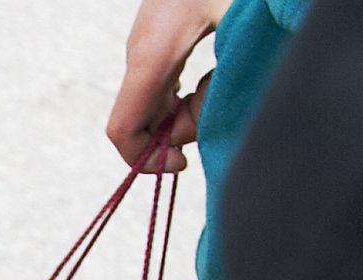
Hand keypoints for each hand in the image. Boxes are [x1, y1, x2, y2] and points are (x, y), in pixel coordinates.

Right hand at [107, 0, 221, 168]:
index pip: (123, 130)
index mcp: (153, 52)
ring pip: (150, 100)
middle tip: (218, 115)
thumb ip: (216, 92)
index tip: (184, 161)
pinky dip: (182, 95)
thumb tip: (190, 131)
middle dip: (175, 133)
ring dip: (183, 112)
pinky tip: (210, 78)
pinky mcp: (156, 34)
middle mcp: (139, 49)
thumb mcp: (239, 39)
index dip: (148, 161)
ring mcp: (145, 40)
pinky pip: (158, 81)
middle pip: (139, 119)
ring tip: (221, 89)